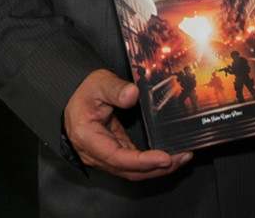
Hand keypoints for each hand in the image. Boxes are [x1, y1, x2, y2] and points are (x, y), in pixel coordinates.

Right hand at [63, 69, 191, 179]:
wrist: (73, 95)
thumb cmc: (84, 90)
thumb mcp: (99, 83)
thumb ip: (116, 89)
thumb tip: (133, 94)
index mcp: (89, 139)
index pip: (119, 158)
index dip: (144, 161)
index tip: (165, 157)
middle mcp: (95, 153)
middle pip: (129, 171)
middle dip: (157, 168)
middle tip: (182, 158)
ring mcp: (104, 155)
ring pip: (132, 170)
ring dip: (156, 167)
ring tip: (180, 157)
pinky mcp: (113, 151)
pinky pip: (132, 162)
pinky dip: (149, 162)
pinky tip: (165, 155)